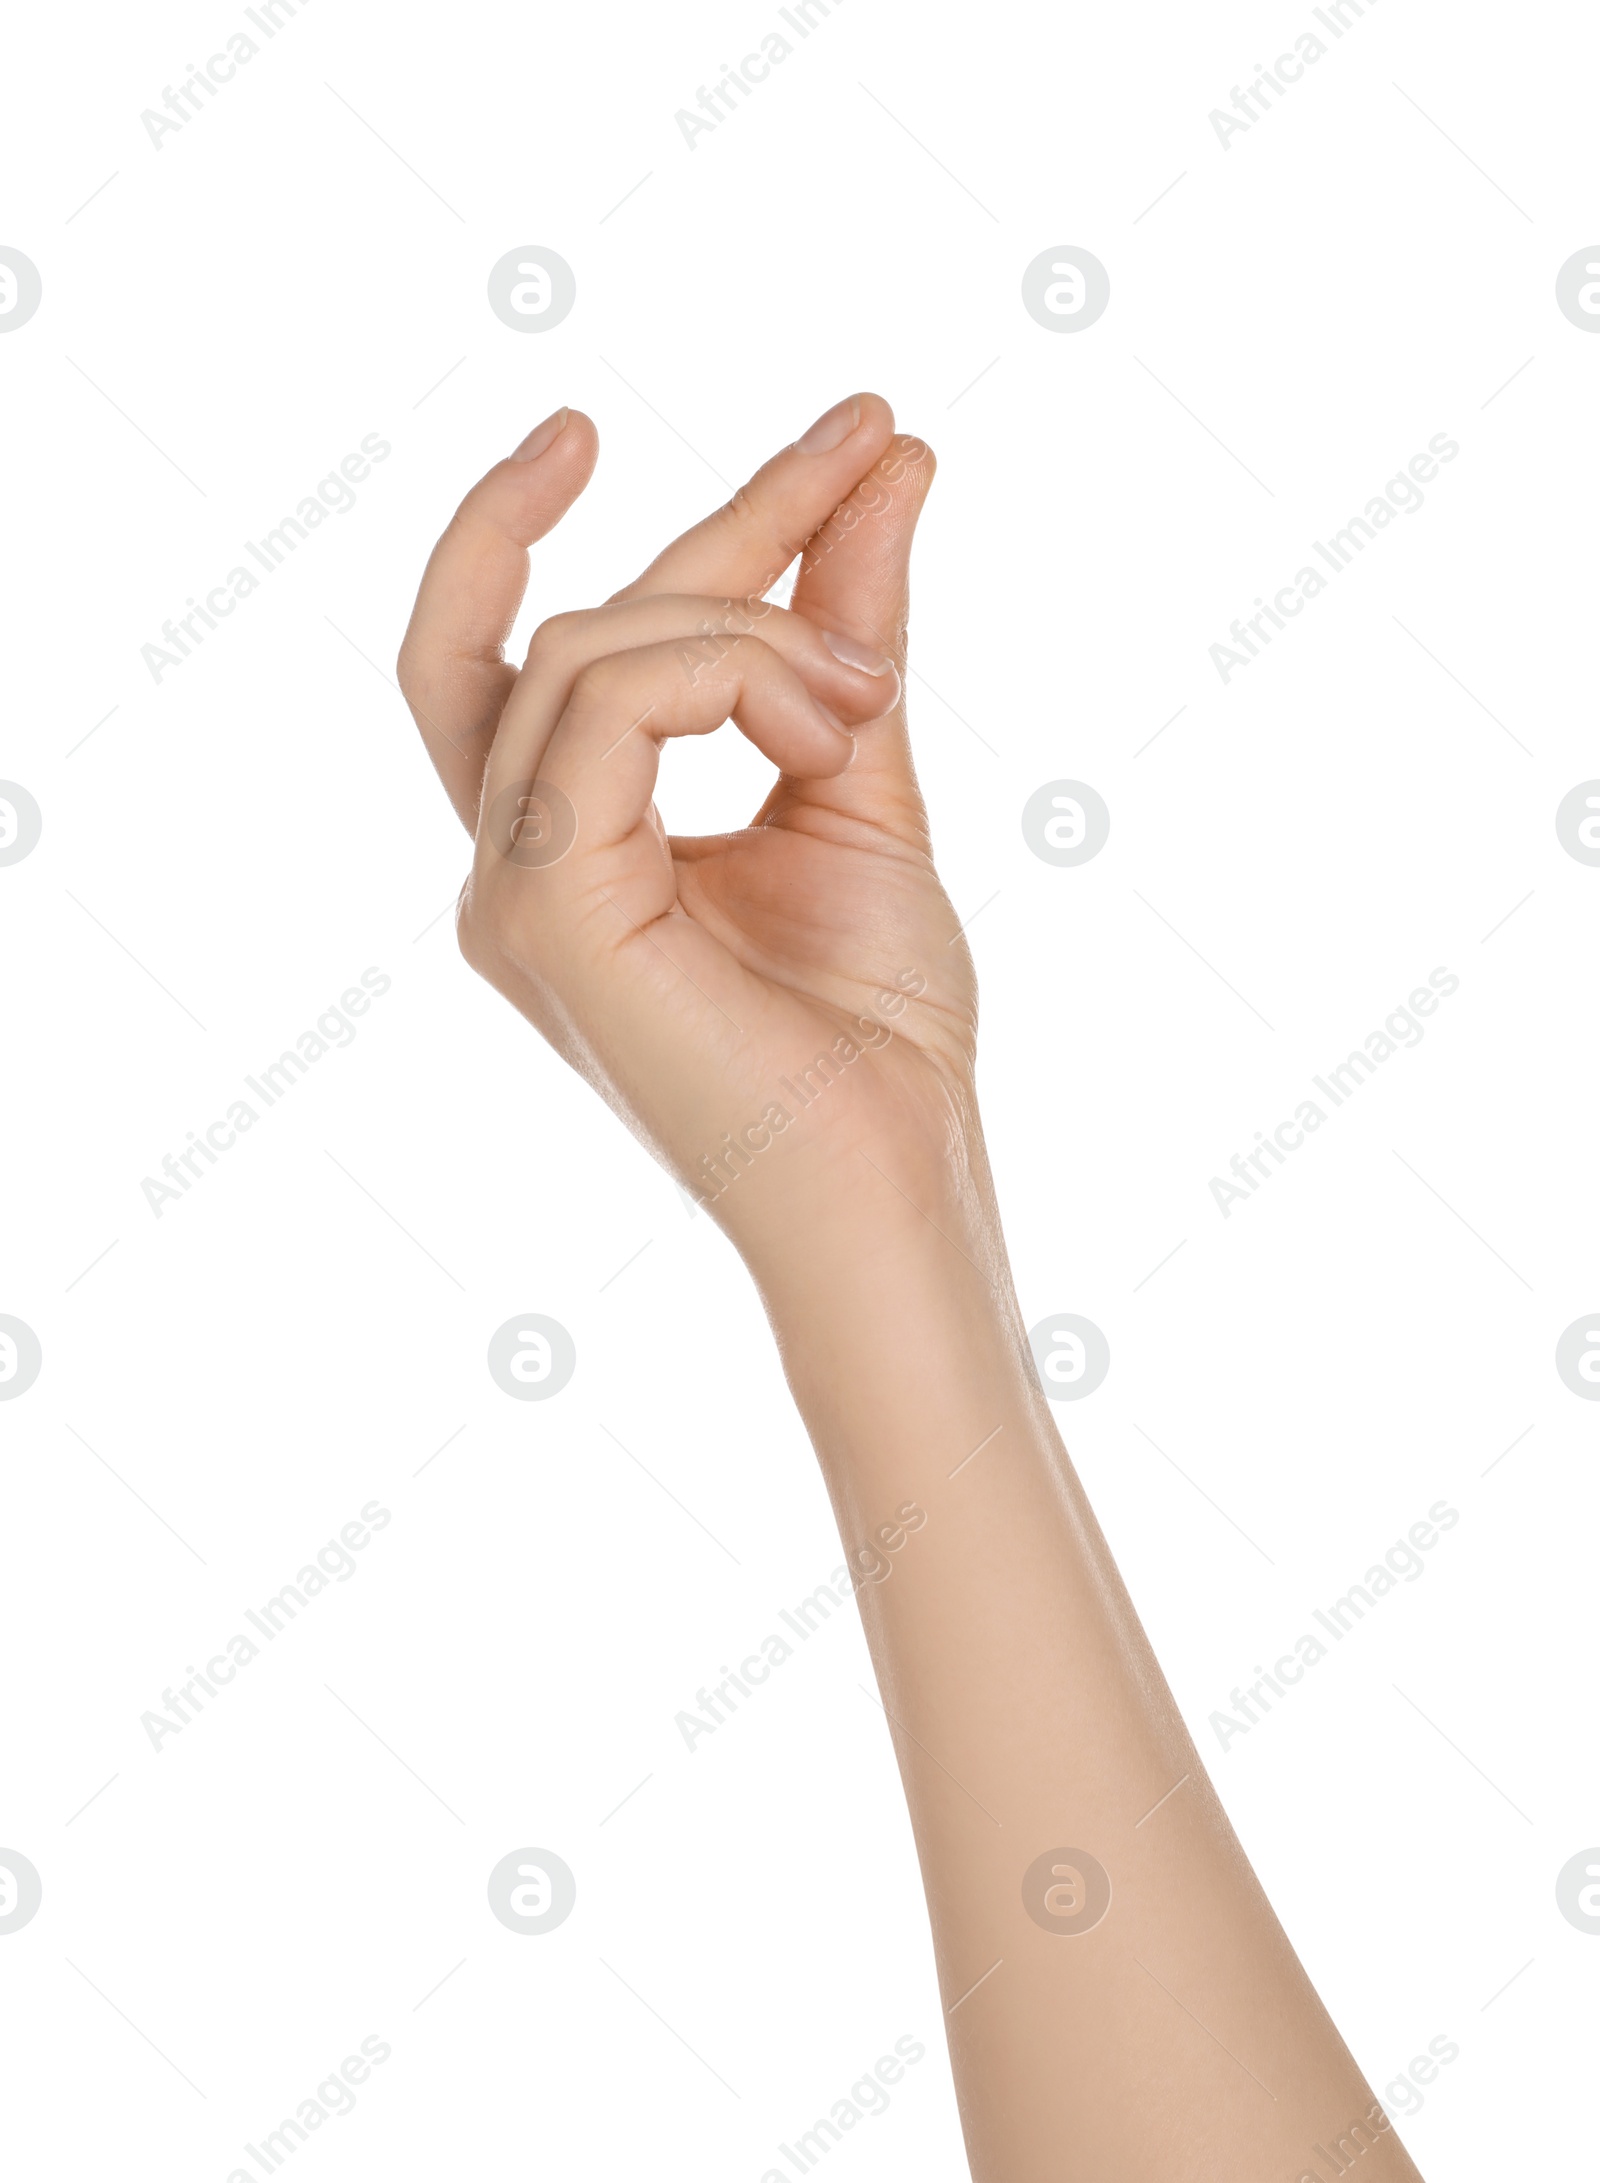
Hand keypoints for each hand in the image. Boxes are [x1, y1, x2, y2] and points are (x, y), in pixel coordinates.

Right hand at [398, 394, 981, 1268]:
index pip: (554, 648)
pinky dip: (727, 674)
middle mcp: (510, 868)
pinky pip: (605, 707)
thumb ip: (841, 631)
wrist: (897, 1180)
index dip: (666, 524)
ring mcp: (509, 894)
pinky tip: (829, 723)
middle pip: (568, 628)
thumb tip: (883, 463)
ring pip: (584, 651)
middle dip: (731, 522)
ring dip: (752, 626)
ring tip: (865, 695)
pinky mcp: (544, 911)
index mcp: (567, 849)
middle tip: (870, 434)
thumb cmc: (880, 1029)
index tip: (824, 431)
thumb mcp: (859, 779)